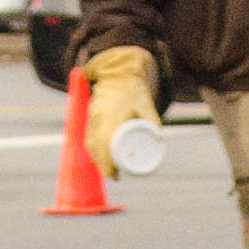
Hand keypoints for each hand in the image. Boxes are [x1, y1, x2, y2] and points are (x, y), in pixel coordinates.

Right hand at [79, 41, 159, 169]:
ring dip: (98, 159)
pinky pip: (89, 138)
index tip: (116, 174)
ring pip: (91, 144)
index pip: (104, 146)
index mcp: (111, 116)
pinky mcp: (90, 117)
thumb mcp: (146, 104)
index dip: (108, 163)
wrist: (118, 72)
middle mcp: (99, 118)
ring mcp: (93, 117)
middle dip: (104, 166)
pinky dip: (94, 150)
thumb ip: (153, 121)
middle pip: (96, 149)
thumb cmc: (134, 90)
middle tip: (115, 176)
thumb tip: (160, 141)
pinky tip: (101, 159)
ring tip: (110, 171)